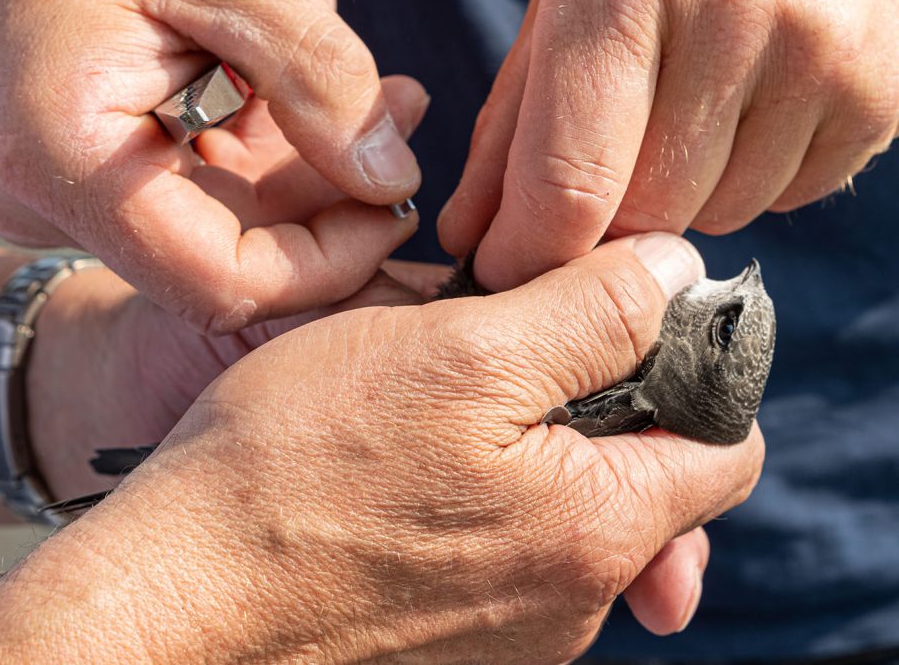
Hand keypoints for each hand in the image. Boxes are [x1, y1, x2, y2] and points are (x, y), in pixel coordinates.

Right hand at [0, 0, 423, 331]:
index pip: (219, 281)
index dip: (326, 262)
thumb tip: (392, 180)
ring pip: (222, 222)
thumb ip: (318, 76)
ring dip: (307, 157)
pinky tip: (293, 68)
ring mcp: (57, 194)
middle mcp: (44, 200)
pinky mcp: (81, 176)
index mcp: (58, 158)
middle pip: (228, 256)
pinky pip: (195, 186)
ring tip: (375, 78)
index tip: (395, 200)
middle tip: (406, 105)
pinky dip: (261, 137)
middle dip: (330, 194)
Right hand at [0, 234, 763, 661]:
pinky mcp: (453, 644)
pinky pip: (509, 559)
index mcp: (601, 530)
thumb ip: (591, 313)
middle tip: (530, 354)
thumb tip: (679, 270)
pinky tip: (413, 472)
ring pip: (576, 520)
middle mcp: (576, 603)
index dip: (700, 368)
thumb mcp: (456, 352)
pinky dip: (487, 503)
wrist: (169, 604)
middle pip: (656, 487)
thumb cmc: (295, 467)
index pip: (729, 447)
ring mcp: (515, 637)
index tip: (635, 317)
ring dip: (541, 453)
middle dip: (612, 408)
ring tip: (453, 409)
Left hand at [439, 0, 898, 289]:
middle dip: (615, 211)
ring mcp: (825, 56)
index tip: (509, 276)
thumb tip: (474, 241)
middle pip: (647, 211)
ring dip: (694, 190)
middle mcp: (738, 10)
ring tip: (706, 98)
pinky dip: (762, 172)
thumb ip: (516, 120)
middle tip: (616, 156)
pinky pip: (790, 198)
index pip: (570, 178)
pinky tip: (768, 96)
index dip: (529, 252)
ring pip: (721, 214)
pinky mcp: (884, 97)